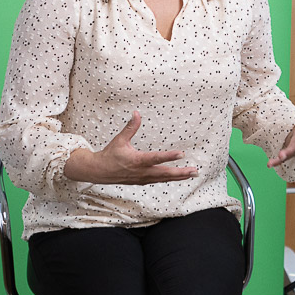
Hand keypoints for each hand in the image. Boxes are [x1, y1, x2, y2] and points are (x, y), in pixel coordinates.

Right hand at [63, 111, 198, 183]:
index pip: (156, 158)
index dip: (169, 156)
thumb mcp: (119, 139)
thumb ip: (130, 127)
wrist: (99, 172)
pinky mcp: (142, 181)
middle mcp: (141, 171)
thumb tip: (136, 113)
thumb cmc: (110, 155)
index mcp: (136, 160)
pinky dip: (170, 179)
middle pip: (164, 173)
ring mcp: (142, 178)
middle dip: (181, 172)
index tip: (182, 154)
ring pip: (164, 179)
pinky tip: (178, 176)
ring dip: (179, 176)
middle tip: (195, 171)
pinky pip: (159, 181)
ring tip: (192, 174)